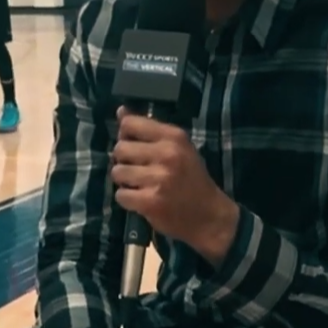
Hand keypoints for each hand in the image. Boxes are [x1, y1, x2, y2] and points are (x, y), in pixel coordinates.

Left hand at [110, 107, 239, 265]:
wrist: (210, 215)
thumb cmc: (191, 178)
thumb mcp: (178, 147)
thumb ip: (149, 130)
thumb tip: (121, 111)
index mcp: (174, 137)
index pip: (131, 123)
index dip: (125, 134)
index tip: (132, 144)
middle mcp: (166, 154)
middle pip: (120, 148)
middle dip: (124, 160)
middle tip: (137, 169)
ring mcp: (158, 179)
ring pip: (117, 172)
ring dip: (124, 181)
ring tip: (140, 185)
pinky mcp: (150, 202)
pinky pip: (120, 195)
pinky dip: (127, 199)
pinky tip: (140, 199)